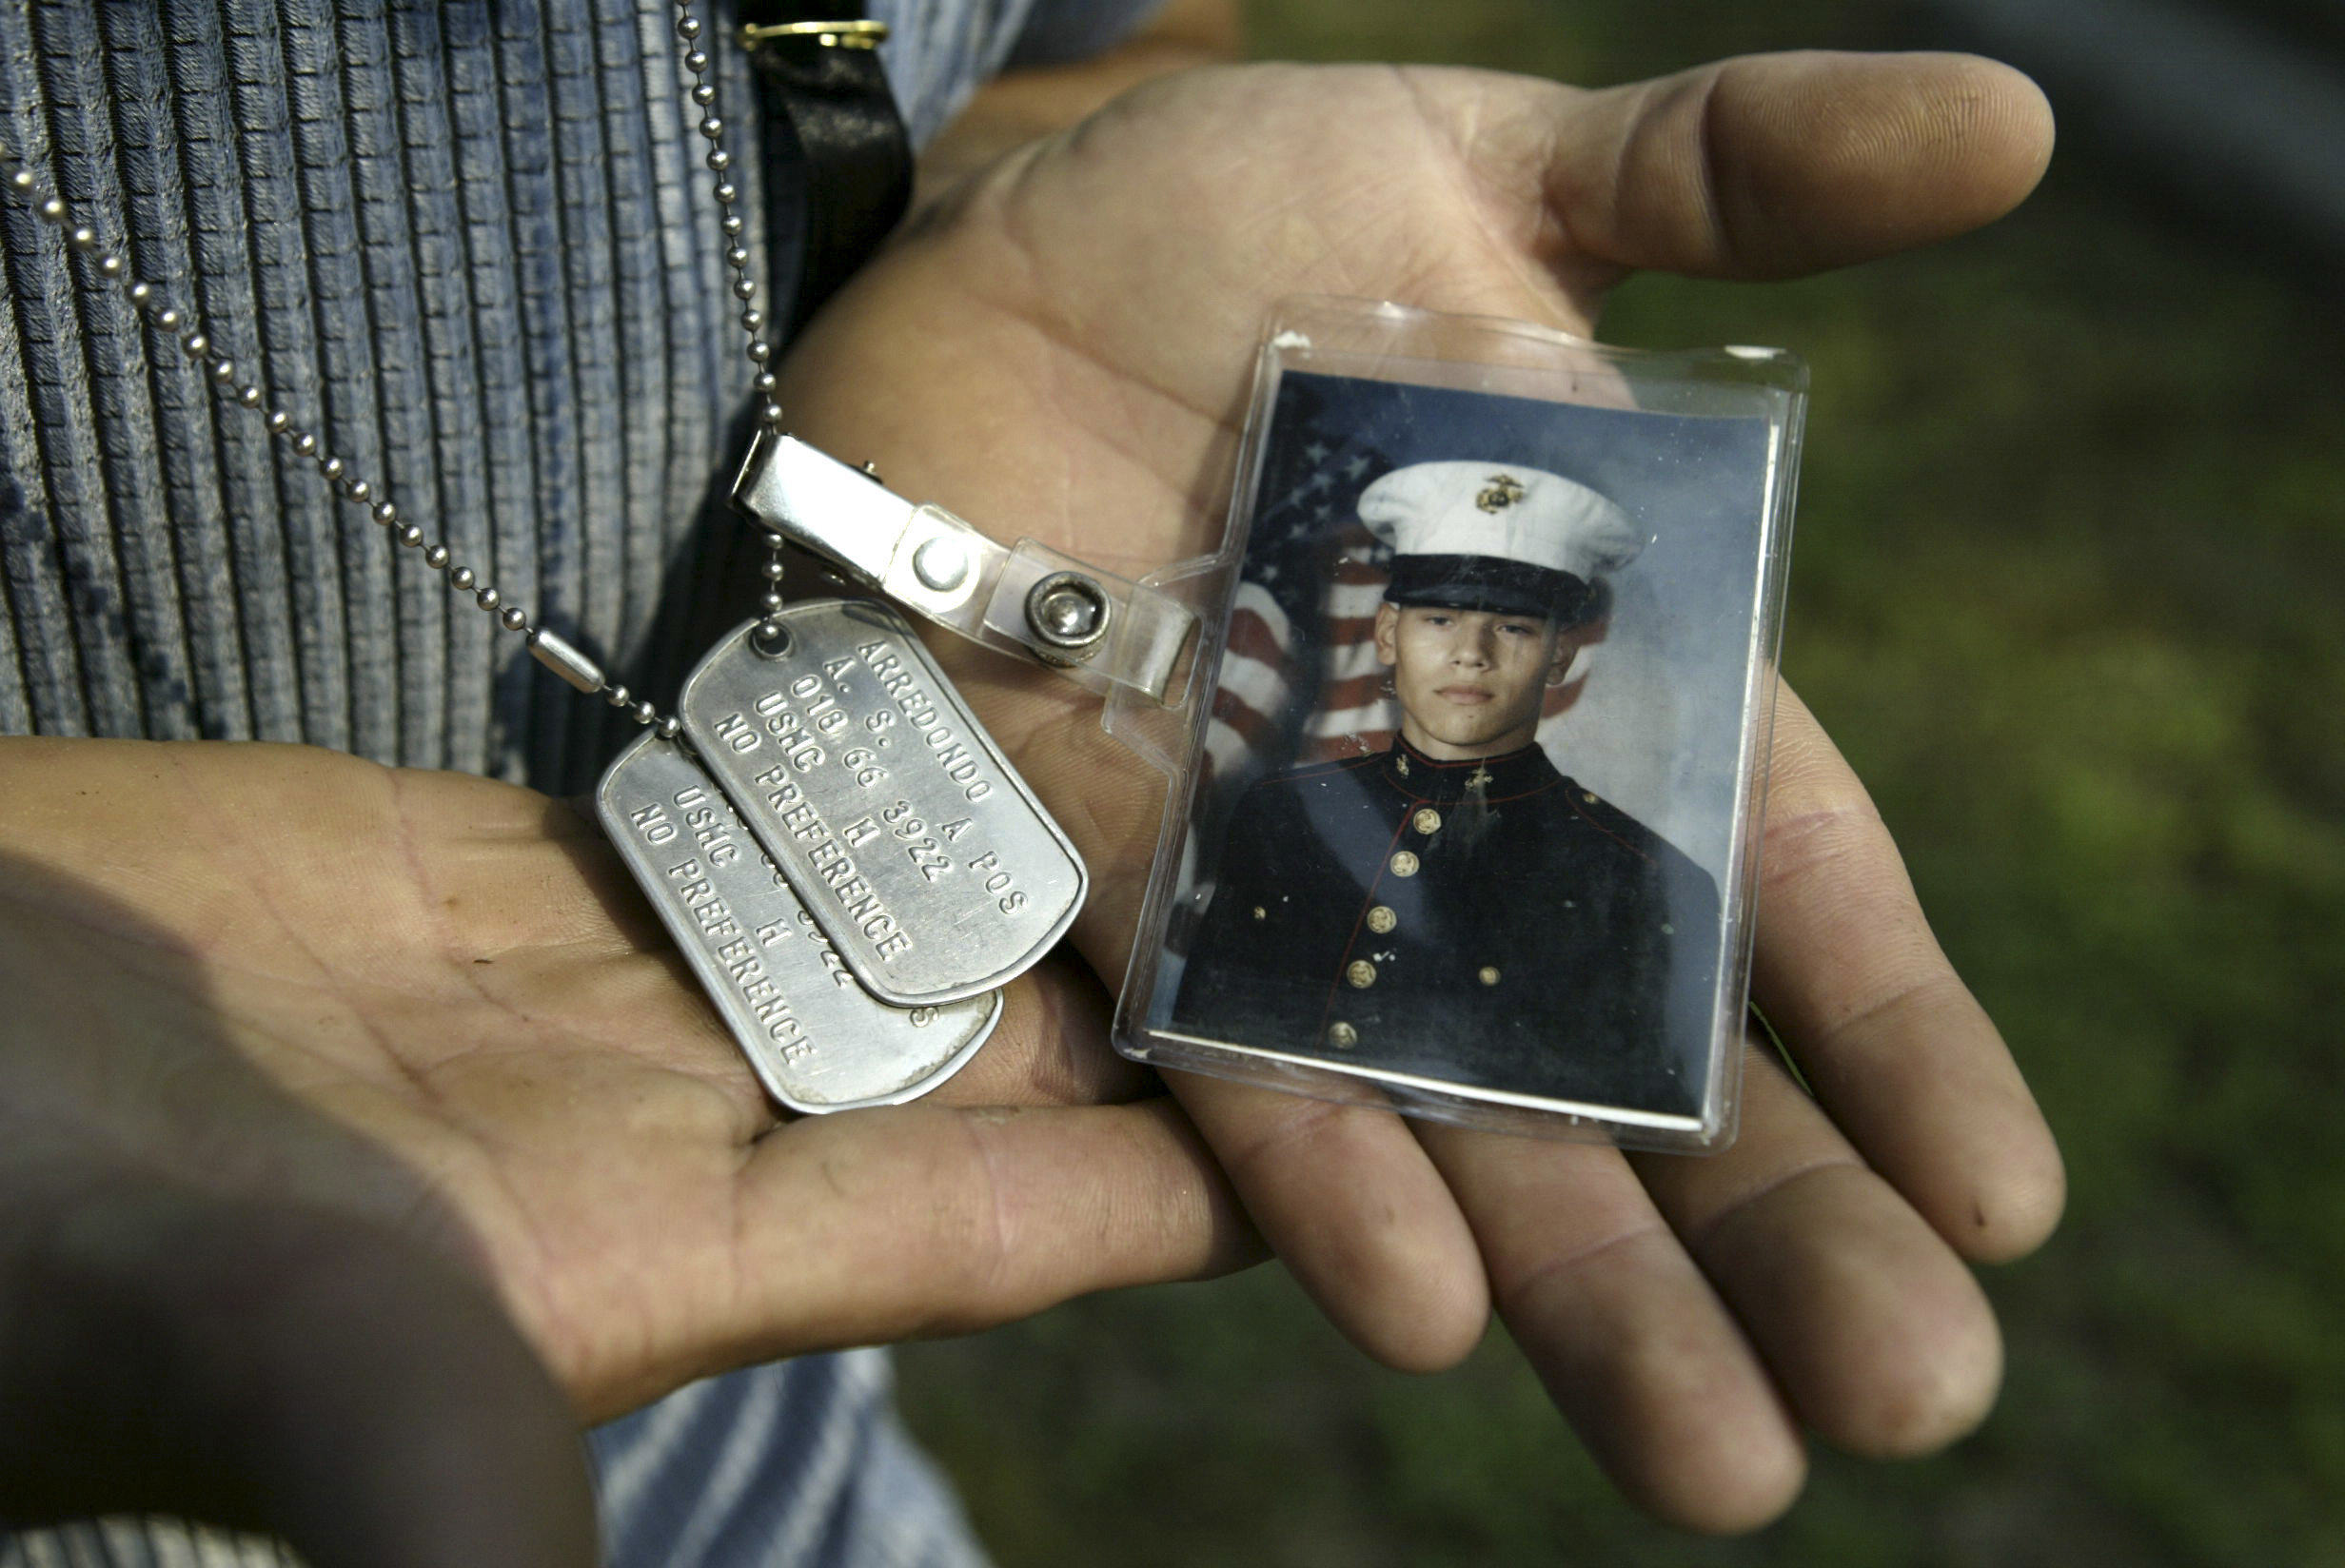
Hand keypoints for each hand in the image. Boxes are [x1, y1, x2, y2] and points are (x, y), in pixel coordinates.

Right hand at [0, 738, 1250, 1564]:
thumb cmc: (75, 1238)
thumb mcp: (327, 1379)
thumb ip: (462, 1511)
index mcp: (697, 1259)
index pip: (1023, 1217)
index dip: (1203, 1176)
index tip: (1389, 1113)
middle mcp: (690, 1131)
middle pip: (991, 1063)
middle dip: (1155, 999)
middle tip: (1361, 882)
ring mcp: (614, 992)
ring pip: (885, 925)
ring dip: (1032, 866)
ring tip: (1226, 756)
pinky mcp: (526, 867)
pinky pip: (753, 818)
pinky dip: (869, 777)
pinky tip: (998, 704)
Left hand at [775, 53, 2065, 1529]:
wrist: (971, 262)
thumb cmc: (1234, 213)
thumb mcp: (1489, 166)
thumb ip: (1730, 173)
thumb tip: (2014, 125)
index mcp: (1597, 664)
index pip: (1776, 870)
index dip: (1892, 1025)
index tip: (2004, 1194)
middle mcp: (1467, 809)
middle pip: (1649, 1044)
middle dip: (1778, 1218)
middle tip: (1907, 1395)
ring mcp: (1299, 878)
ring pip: (1466, 1110)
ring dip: (1584, 1282)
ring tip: (1721, 1460)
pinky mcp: (1127, 904)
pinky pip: (1232, 1063)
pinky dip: (1322, 1179)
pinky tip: (1424, 1311)